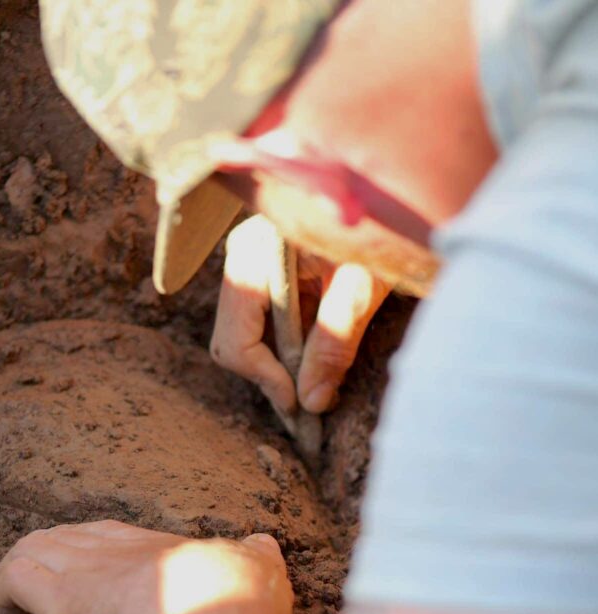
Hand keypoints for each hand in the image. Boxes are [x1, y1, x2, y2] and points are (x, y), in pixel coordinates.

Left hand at [0, 521, 292, 613]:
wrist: (214, 608)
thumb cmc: (238, 595)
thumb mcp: (260, 567)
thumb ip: (258, 556)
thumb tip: (264, 544)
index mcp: (155, 545)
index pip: (107, 535)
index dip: (85, 544)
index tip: (72, 556)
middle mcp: (114, 548)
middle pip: (62, 536)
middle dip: (37, 550)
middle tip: (13, 566)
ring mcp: (84, 569)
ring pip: (30, 552)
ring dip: (9, 570)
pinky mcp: (59, 598)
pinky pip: (12, 584)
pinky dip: (1, 597)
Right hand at [209, 215, 389, 416]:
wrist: (393, 187)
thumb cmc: (381, 224)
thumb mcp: (364, 285)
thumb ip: (335, 342)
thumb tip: (311, 402)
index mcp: (256, 254)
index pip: (237, 339)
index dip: (268, 379)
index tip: (302, 405)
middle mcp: (243, 258)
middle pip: (233, 342)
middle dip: (270, 378)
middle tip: (310, 411)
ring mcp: (251, 264)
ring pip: (246, 338)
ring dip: (280, 369)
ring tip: (317, 392)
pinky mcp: (267, 272)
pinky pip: (262, 326)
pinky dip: (288, 351)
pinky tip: (316, 365)